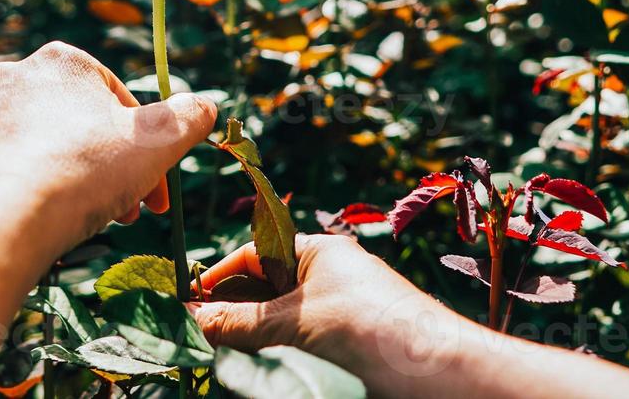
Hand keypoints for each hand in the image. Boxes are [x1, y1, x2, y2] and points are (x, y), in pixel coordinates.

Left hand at [0, 41, 215, 257]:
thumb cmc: (82, 171)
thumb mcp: (156, 143)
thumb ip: (186, 118)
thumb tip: (205, 105)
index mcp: (62, 62)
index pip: (117, 101)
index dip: (146, 151)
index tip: (156, 195)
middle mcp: (11, 77)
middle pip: (76, 127)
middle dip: (107, 170)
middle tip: (123, 214)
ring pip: (35, 150)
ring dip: (65, 181)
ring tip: (81, 223)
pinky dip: (18, 196)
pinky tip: (32, 224)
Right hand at [192, 235, 628, 398]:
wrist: (442, 375)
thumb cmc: (377, 330)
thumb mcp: (301, 321)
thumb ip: (245, 321)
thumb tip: (194, 318)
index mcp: (322, 252)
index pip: (256, 253)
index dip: (220, 275)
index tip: (187, 300)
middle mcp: (330, 278)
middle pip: (264, 288)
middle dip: (229, 309)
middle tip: (191, 333)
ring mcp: (339, 315)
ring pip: (278, 321)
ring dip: (248, 336)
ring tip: (213, 352)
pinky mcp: (347, 349)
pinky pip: (297, 345)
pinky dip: (273, 355)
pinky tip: (252, 368)